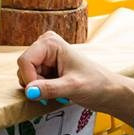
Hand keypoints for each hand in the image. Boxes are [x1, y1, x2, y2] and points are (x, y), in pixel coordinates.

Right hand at [18, 31, 133, 120]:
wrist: (109, 92)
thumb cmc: (97, 84)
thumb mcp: (72, 87)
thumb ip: (49, 89)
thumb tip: (29, 91)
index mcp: (50, 42)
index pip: (25, 61)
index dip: (29, 79)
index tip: (41, 92)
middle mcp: (45, 45)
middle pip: (24, 68)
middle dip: (35, 83)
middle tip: (55, 90)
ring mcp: (45, 56)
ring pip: (27, 75)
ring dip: (39, 87)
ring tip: (59, 90)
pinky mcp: (47, 67)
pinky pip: (33, 80)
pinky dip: (42, 89)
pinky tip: (57, 90)